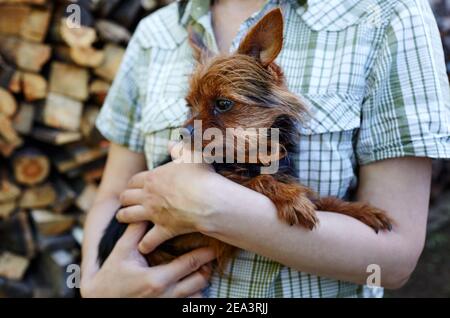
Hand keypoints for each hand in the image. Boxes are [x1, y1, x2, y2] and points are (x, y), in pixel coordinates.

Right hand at [80, 222, 214, 297]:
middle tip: (211, 256)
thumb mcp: (121, 253)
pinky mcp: (166, 311)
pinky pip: (188, 305)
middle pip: (200, 280)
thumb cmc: (111, 278)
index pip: (190, 264)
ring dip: (201, 282)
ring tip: (204, 269)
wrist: (100, 301)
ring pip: (197, 295)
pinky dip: (193, 295)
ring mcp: (167, 305)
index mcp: (157, 279)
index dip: (204, 253)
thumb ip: (135, 233)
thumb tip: (145, 211)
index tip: (213, 245)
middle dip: (207, 267)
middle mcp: (166, 295)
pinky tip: (191, 285)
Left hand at [117, 142, 223, 253]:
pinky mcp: (163, 229)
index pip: (134, 180)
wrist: (208, 200)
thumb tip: (172, 142)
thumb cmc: (201, 176)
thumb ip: (179, 148)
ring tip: (123, 218)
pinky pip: (148, 241)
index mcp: (152, 178)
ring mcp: (154, 214)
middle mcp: (148, 196)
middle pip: (126, 197)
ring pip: (128, 216)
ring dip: (124, 217)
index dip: (132, 183)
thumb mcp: (191, 155)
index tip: (133, 185)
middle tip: (125, 201)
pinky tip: (143, 247)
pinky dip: (145, 245)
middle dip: (124, 198)